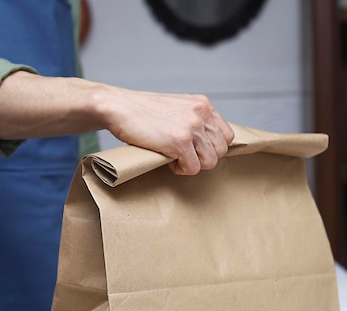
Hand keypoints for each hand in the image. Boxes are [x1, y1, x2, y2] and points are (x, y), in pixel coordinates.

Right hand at [102, 88, 234, 174]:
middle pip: (221, 150)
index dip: (211, 147)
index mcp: (203, 104)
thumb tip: (206, 144)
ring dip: (192, 165)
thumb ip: (194, 119)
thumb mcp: (176, 107)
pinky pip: (193, 168)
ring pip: (210, 162)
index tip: (194, 149)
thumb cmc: (142, 111)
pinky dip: (180, 169)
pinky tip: (167, 160)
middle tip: (182, 155)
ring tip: (175, 158)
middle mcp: (202, 113)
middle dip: (203, 158)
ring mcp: (192, 127)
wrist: (119, 107)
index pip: (227, 135)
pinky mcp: (180, 141)